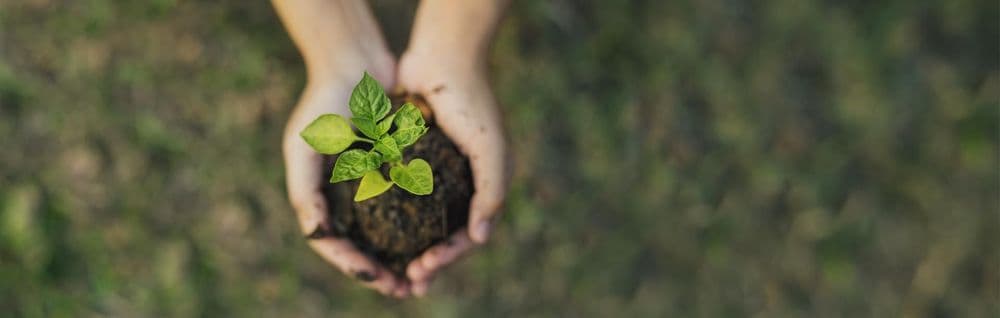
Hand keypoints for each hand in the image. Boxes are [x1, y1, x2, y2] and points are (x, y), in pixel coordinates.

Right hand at [282, 52, 410, 296]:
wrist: (356, 61)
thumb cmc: (325, 102)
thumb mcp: (305, 146)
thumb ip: (305, 191)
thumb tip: (317, 234)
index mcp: (321, 196)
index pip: (334, 244)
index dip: (355, 267)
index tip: (379, 279)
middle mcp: (346, 195)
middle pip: (364, 246)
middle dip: (383, 272)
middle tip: (407, 290)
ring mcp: (373, 184)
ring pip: (390, 232)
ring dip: (405, 256)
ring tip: (425, 274)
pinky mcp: (399, 169)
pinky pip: (411, 204)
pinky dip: (421, 225)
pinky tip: (439, 239)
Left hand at [396, 51, 509, 296]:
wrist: (443, 56)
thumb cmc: (472, 102)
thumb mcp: (491, 150)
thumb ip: (491, 193)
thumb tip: (481, 238)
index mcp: (485, 186)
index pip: (468, 236)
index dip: (447, 258)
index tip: (423, 270)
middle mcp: (463, 185)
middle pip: (444, 236)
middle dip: (428, 263)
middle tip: (407, 284)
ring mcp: (438, 175)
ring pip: (422, 223)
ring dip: (409, 248)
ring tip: (392, 270)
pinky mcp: (413, 161)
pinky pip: (403, 198)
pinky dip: (394, 218)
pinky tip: (376, 234)